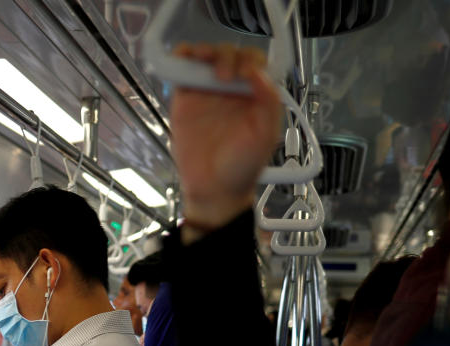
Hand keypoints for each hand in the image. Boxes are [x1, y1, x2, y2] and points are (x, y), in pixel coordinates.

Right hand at [169, 43, 280, 235]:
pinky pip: (181, 70)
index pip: (254, 62)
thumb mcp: (266, 135)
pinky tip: (185, 60)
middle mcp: (231, 90)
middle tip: (224, 77)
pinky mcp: (184, 100)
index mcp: (255, 95)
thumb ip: (269, 101)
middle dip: (227, 57)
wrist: (214, 190)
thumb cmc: (242, 167)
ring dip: (205, 51)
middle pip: (229, 54)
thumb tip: (257, 73)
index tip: (245, 74)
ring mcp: (206, 93)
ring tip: (204, 61)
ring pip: (205, 57)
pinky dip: (181, 57)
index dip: (250, 60)